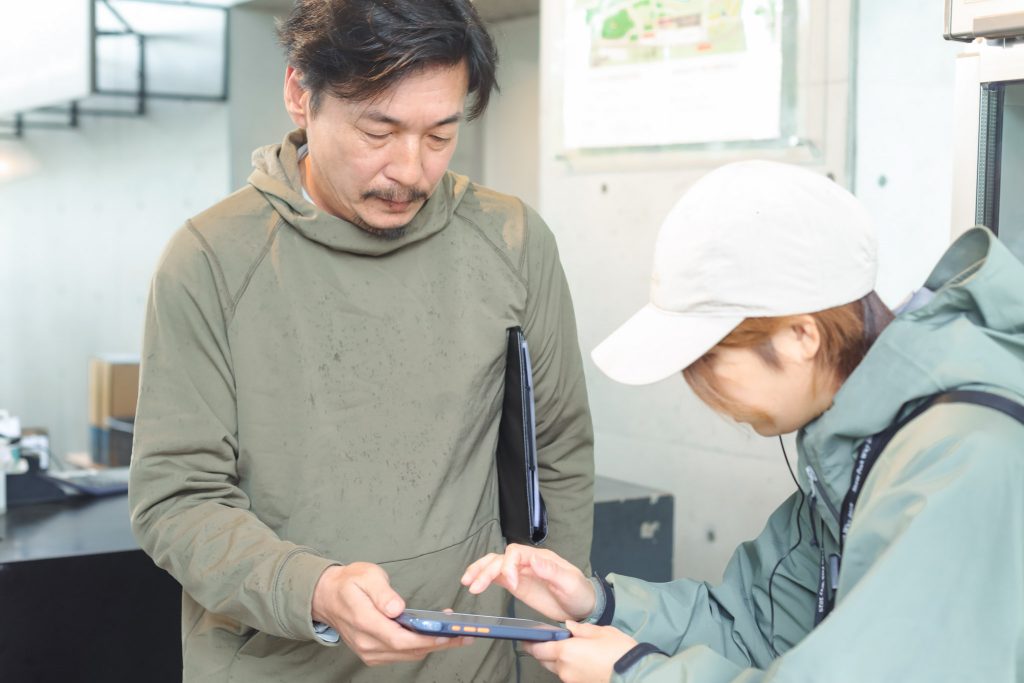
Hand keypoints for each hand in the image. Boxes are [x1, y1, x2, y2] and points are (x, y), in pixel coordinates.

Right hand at [311, 563, 471, 665]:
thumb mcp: (366, 576)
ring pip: (407, 655)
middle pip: (407, 650)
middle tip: (463, 635)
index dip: (425, 638)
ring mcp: (369, 652)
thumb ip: (382, 592)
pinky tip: (435, 635)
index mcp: (364, 621)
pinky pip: (402, 654)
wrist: (327, 597)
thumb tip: (397, 609)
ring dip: (432, 646)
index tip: (447, 633)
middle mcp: (366, 643)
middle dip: (438, 644)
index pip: (399, 638)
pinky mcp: (373, 654)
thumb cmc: (349, 582)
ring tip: (456, 634)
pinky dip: (420, 646)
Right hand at [461, 544, 594, 621]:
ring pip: (495, 564)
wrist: (582, 608)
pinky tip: (473, 584)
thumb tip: (534, 560)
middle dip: (486, 570)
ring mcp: (521, 573)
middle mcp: (528, 562)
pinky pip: (497, 576)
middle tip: (474, 586)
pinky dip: (484, 578)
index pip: (516, 553)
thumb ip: (552, 572)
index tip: (511, 584)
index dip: (509, 566)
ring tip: (467, 582)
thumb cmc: (579, 594)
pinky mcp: (517, 584)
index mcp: (540, 558)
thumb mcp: (570, 583)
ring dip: (480, 571)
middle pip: (501, 558)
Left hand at [524, 621, 636, 682]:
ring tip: (571, 650)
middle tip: (548, 641)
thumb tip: (569, 627)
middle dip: (543, 651)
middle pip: (544, 660)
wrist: (635, 675)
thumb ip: (581, 629)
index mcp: (566, 652)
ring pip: (556, 669)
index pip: (538, 648)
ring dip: (557, 660)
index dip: (531, 643)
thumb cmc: (620, 653)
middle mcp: (564, 669)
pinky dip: (569, 668)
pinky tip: (581, 661)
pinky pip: (568, 676)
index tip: (527, 638)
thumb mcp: (601, 632)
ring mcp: (572, 681)